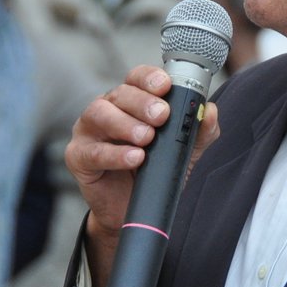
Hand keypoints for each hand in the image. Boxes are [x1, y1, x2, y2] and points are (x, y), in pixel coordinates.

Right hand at [65, 65, 219, 257]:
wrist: (132, 209)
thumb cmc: (153, 172)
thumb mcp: (183, 151)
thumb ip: (199, 132)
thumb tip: (209, 112)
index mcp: (131, 101)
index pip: (137, 78)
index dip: (150, 78)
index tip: (165, 85)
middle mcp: (107, 109)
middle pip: (120, 93)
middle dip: (142, 103)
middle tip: (161, 116)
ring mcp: (89, 131)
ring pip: (99, 114)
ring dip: (125, 124)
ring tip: (146, 138)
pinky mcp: (78, 156)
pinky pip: (92, 151)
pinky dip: (114, 154)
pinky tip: (134, 157)